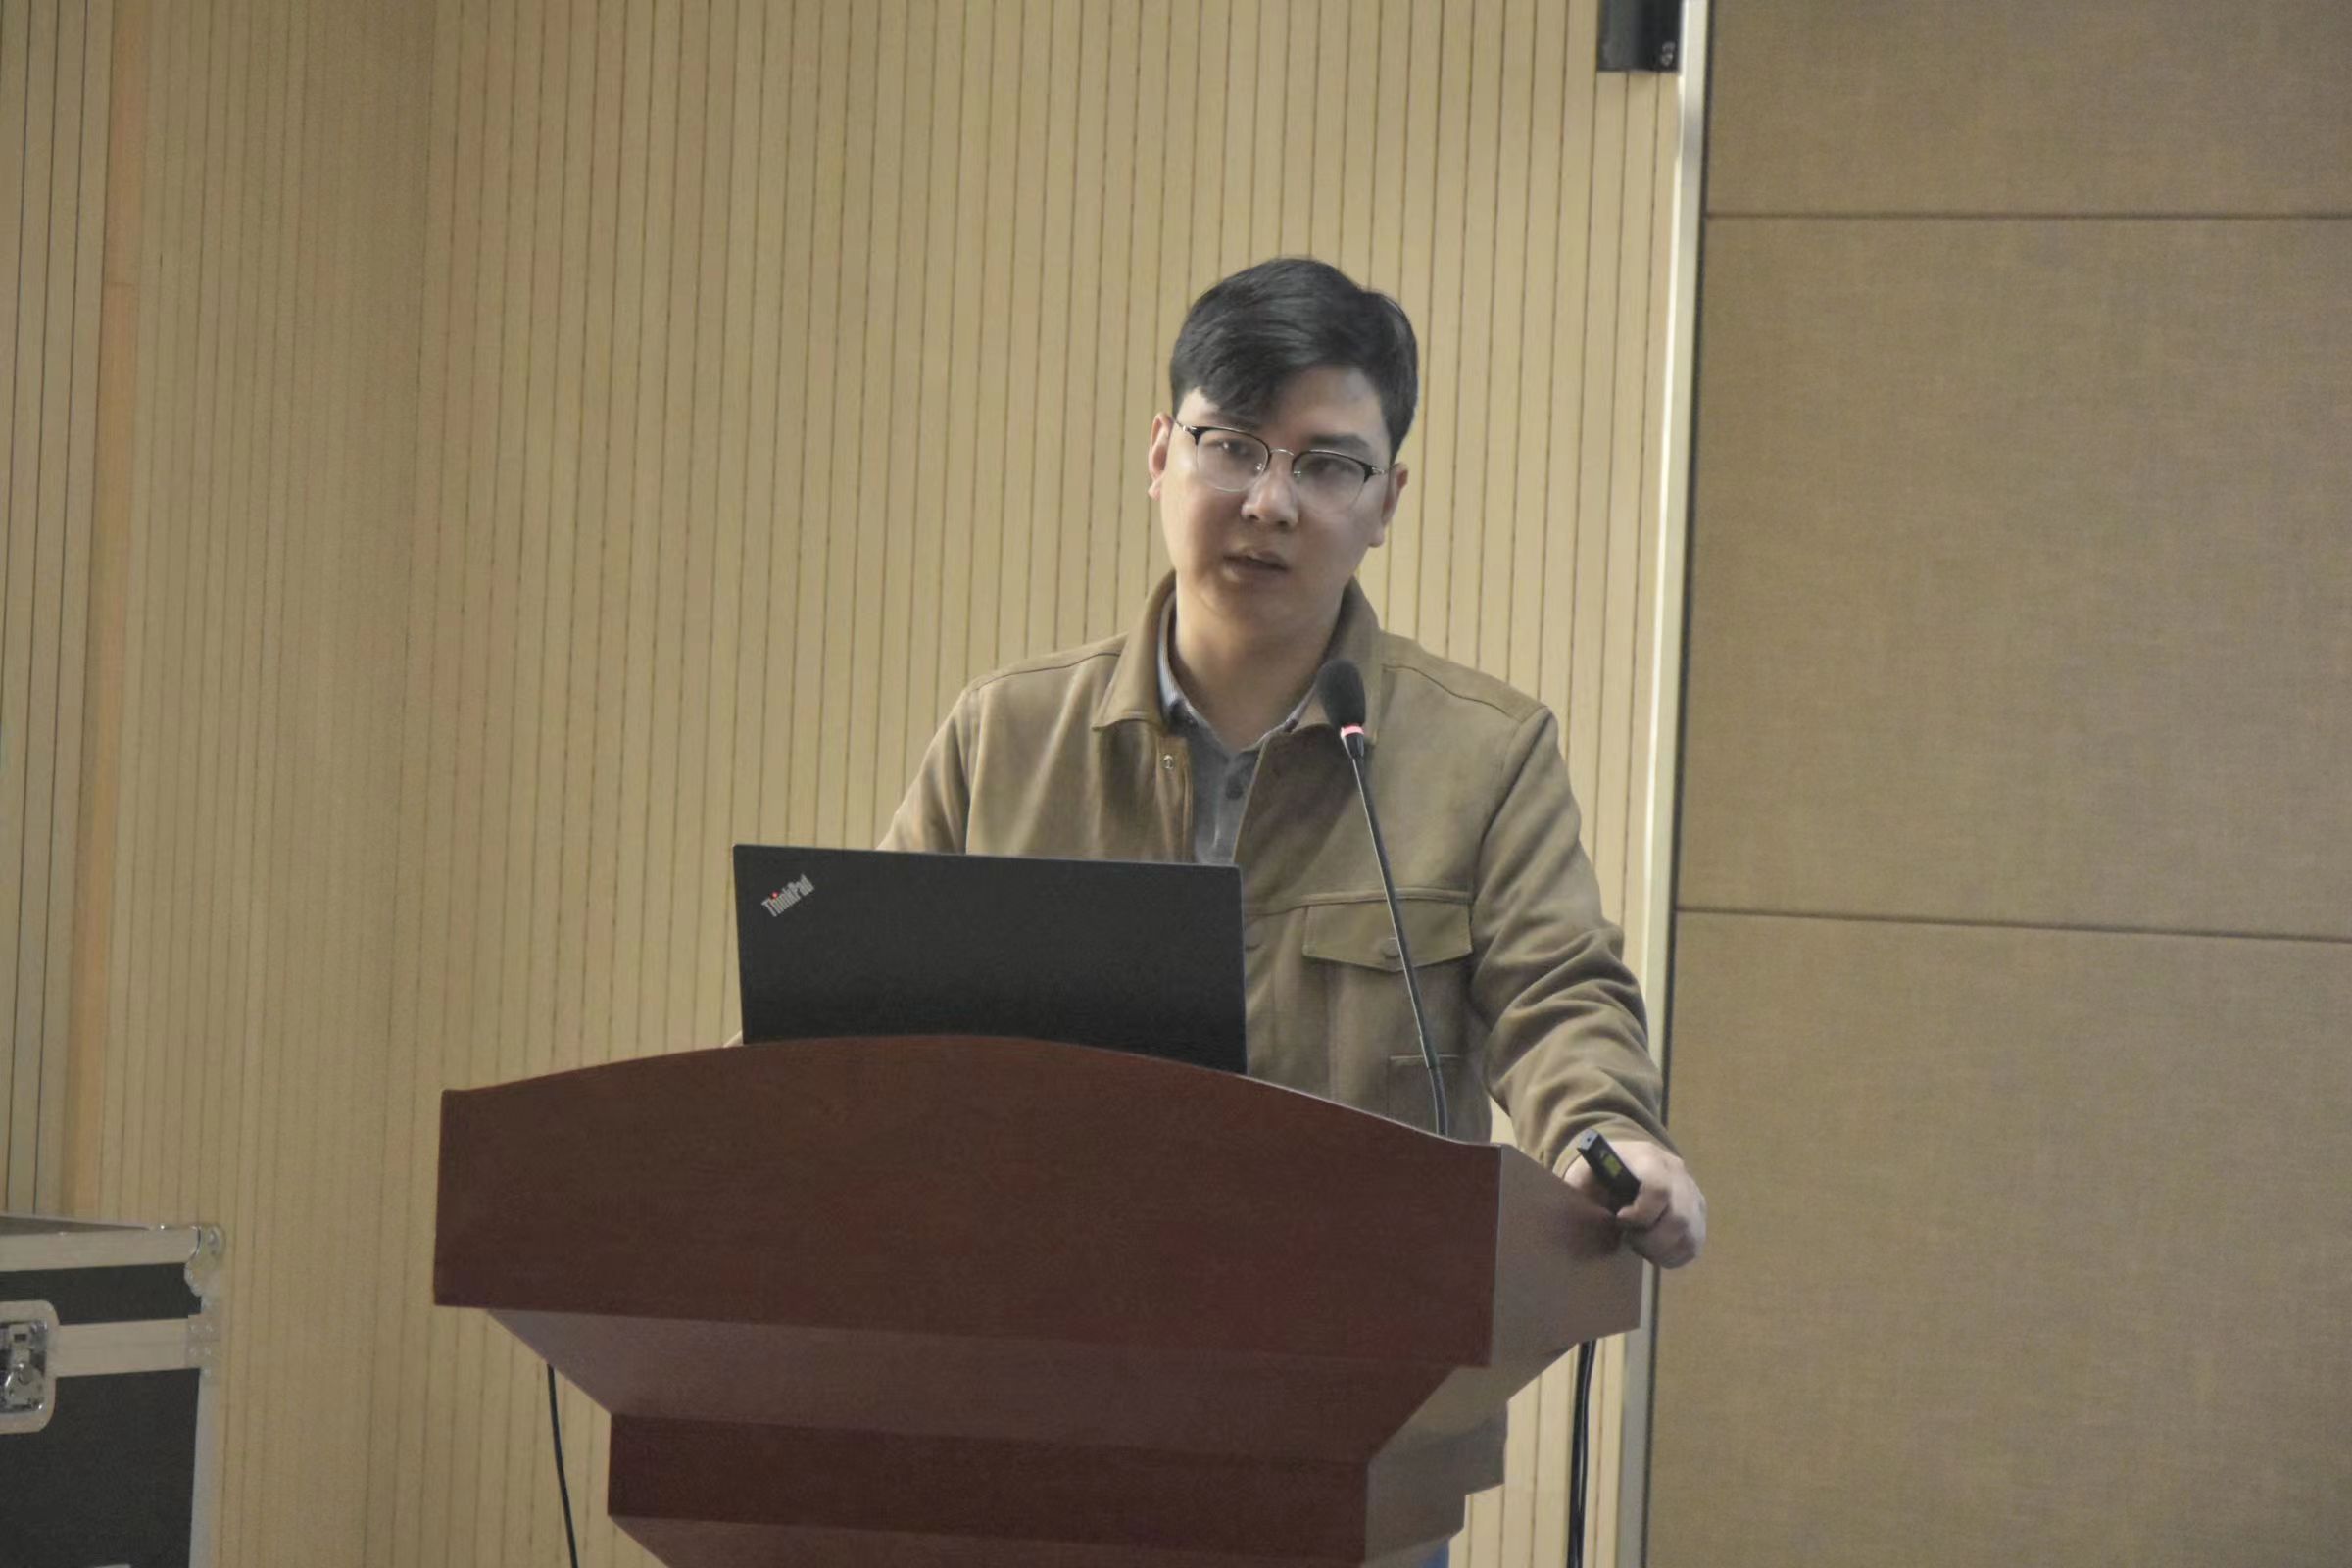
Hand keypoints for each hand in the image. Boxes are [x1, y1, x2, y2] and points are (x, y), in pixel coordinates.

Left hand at [1565, 1137, 1705, 1267]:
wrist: (1625, 1162)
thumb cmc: (1600, 1171)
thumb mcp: (1585, 1173)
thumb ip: (1583, 1190)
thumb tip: (1583, 1215)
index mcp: (1649, 1158)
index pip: (1659, 1188)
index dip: (1640, 1213)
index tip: (1620, 1220)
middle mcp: (1679, 1174)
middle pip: (1680, 1218)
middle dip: (1650, 1240)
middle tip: (1629, 1238)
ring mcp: (1693, 1195)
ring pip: (1690, 1237)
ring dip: (1661, 1251)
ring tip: (1639, 1244)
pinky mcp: (1699, 1214)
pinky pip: (1693, 1246)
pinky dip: (1672, 1256)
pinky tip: (1652, 1249)